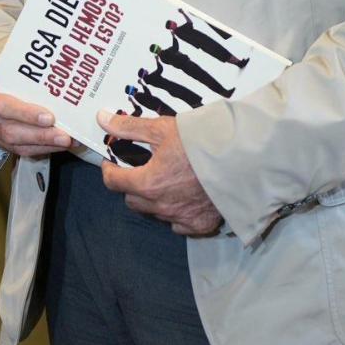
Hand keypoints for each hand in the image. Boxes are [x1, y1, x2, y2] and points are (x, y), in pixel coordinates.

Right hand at [0, 78, 71, 157]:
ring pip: (16, 145)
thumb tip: (55, 72)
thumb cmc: (2, 77)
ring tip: (66, 141)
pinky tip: (59, 145)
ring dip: (44, 144)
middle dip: (40, 135)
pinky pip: (21, 150)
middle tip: (64, 136)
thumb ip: (25, 72)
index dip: (25, 113)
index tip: (49, 117)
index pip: (1, 106)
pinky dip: (42, 148)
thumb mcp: (6, 70)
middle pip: (10, 130)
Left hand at [97, 111, 222, 236]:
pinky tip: (184, 199)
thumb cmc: (200, 142)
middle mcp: (161, 206)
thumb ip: (130, 127)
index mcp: (148, 183)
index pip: (113, 182)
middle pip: (132, 201)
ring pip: (155, 213)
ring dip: (153, 200)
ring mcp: (181, 219)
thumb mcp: (162, 128)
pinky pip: (179, 225)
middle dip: (131, 186)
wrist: (241, 159)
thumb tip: (102, 120)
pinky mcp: (201, 225)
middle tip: (140, 170)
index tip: (112, 161)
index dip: (109, 170)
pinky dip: (177, 214)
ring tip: (164, 182)